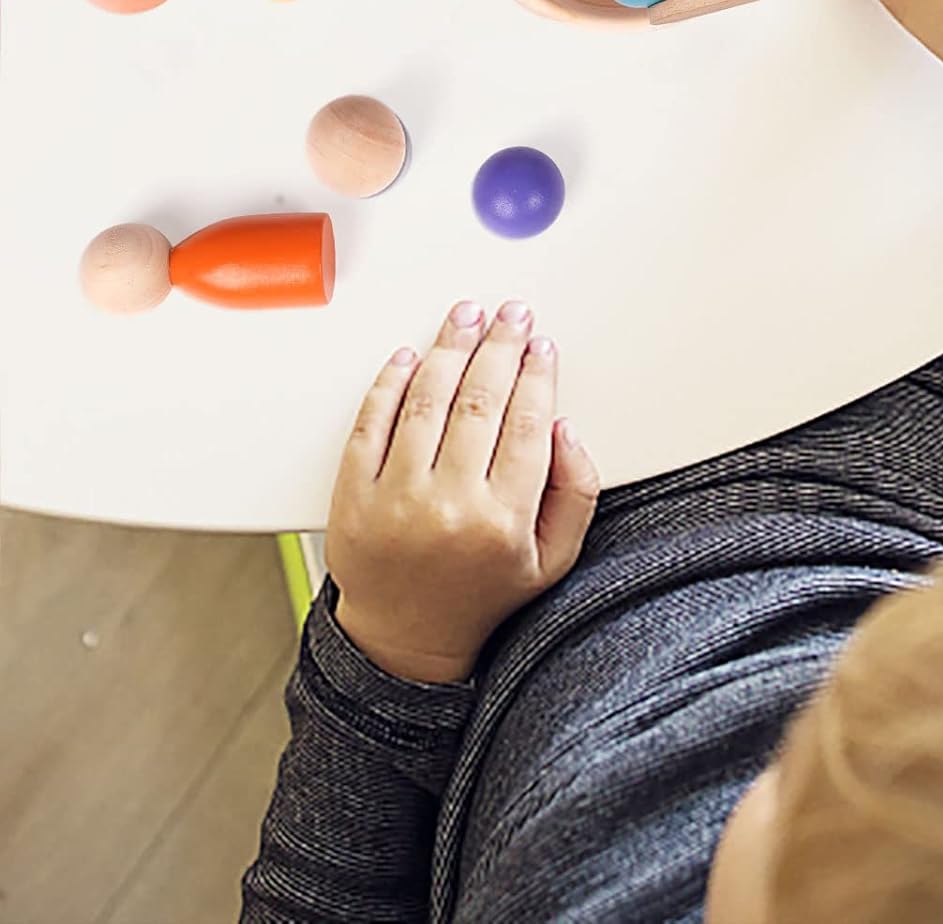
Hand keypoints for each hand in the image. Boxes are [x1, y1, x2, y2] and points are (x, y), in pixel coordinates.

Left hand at [326, 299, 599, 683]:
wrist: (404, 640)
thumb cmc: (481, 593)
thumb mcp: (553, 558)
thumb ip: (576, 492)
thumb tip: (564, 427)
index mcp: (503, 521)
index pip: (527, 424)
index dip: (536, 375)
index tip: (541, 346)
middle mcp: (449, 507)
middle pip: (480, 400)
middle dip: (500, 346)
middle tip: (510, 316)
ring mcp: (395, 500)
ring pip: (427, 401)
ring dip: (449, 348)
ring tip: (466, 318)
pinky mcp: (352, 497)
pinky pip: (370, 424)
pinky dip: (389, 383)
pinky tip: (409, 356)